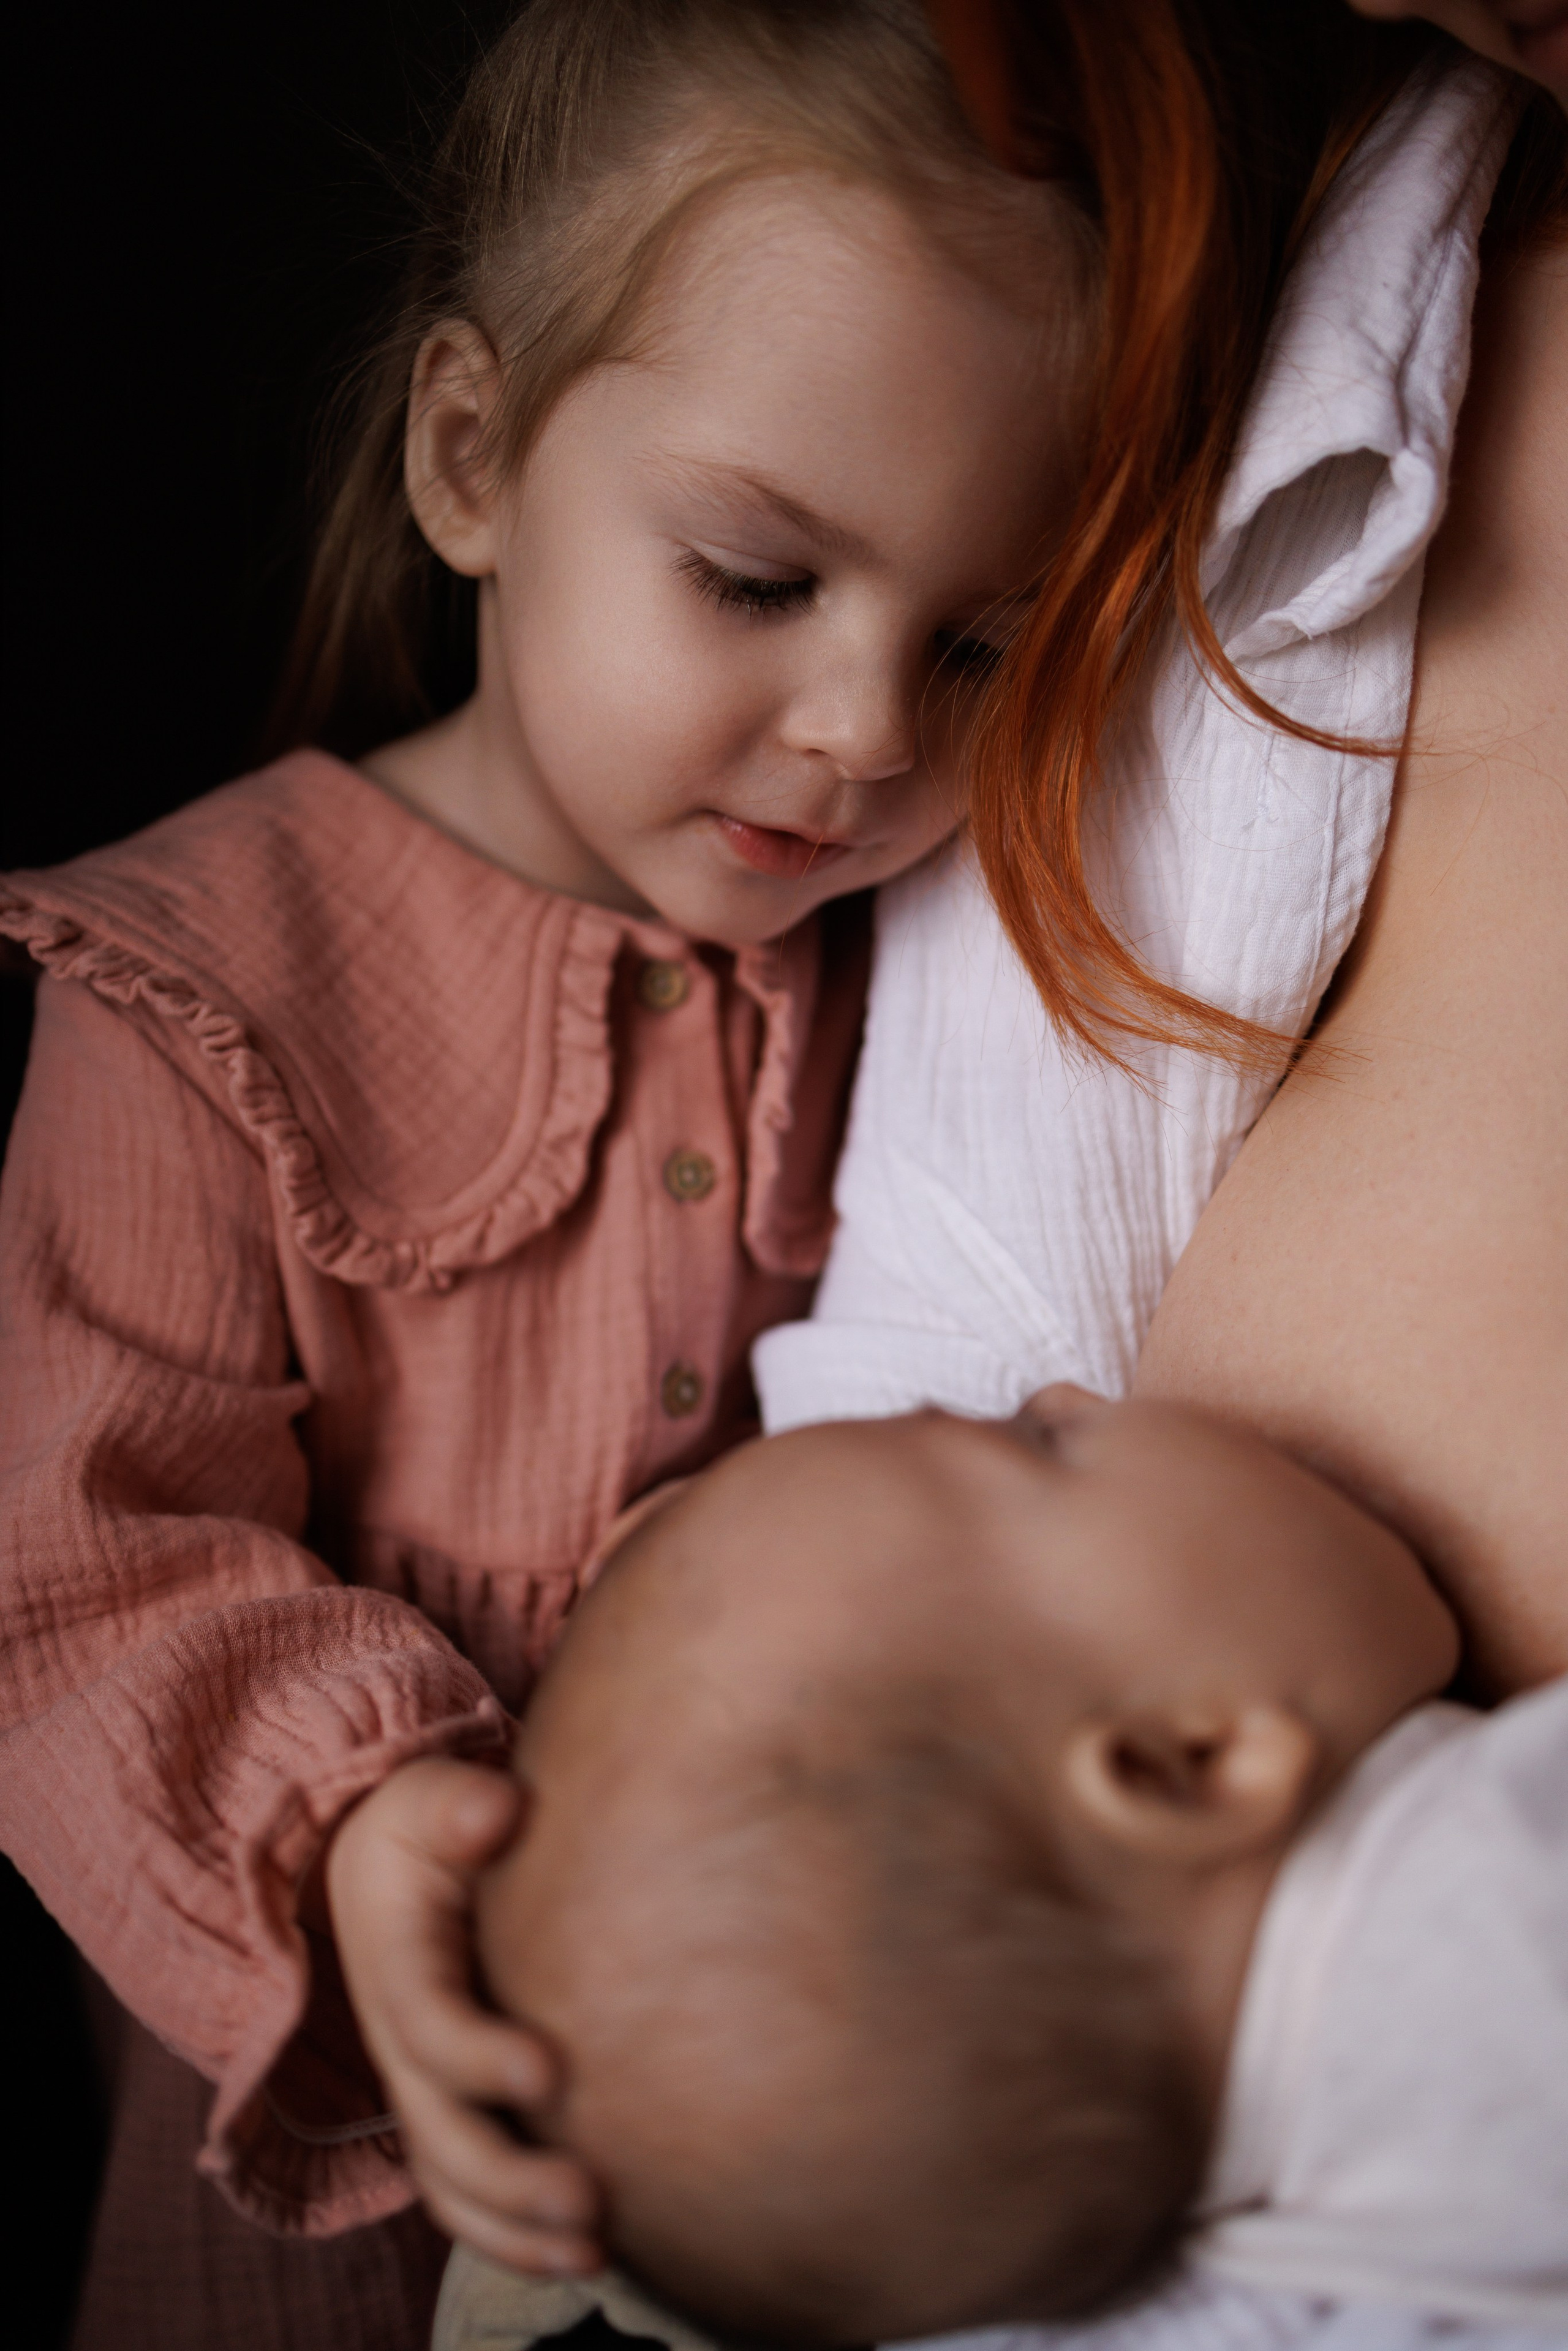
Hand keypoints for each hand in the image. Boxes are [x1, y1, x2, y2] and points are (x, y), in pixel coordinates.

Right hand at [326, 1754, 600, 2272]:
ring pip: (452, 2184)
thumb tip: (496, 1808)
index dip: (480, 2056)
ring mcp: (423, 2087)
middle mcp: (400, 2044)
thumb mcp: (428, 1795)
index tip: (549, 2073)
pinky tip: (587, 2257)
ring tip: (595, 2250)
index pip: (429, 2024)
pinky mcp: (453, 2109)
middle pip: (441, 2134)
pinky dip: (515, 2238)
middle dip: (511, 2177)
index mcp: (396, 1965)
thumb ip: (459, 1804)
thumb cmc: (425, 1825)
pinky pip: (469, 2195)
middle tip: (590, 2197)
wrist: (389, 1863)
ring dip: (517, 2230)